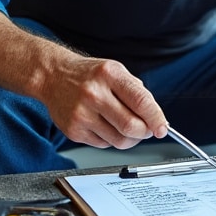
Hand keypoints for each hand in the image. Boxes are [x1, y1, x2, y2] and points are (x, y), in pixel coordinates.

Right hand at [37, 55, 168, 148]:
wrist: (53, 77)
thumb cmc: (89, 75)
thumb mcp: (116, 71)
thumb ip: (137, 92)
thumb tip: (156, 119)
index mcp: (109, 75)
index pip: (141, 101)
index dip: (156, 118)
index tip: (163, 128)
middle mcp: (94, 94)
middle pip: (131, 126)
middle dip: (145, 132)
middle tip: (148, 130)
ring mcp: (81, 114)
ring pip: (119, 141)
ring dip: (130, 139)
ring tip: (128, 128)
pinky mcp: (73, 131)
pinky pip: (104, 145)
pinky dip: (111, 139)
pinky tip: (106, 125)